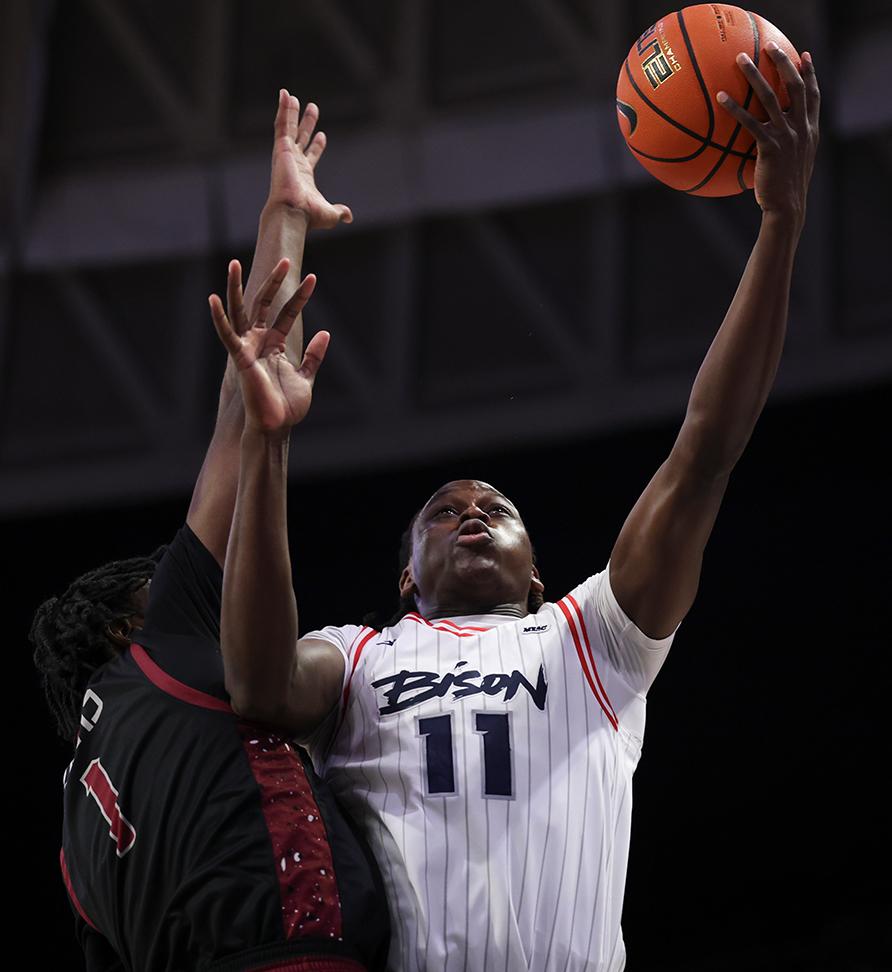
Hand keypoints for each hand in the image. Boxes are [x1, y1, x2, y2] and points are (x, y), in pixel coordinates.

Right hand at [209, 258, 329, 433]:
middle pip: (263, 304)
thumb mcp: (307, 376)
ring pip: (239, 311)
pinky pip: (226, 335)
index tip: (313, 278)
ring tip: (233, 263)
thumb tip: (325, 332)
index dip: (300, 296)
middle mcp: (258, 341)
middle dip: (273, 282)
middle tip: (285, 260)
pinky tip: (213, 298)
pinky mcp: (239, 358)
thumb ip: (314, 355)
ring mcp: (247, 347)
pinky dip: (219, 318)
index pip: (287, 312)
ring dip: (235, 288)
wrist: (277, 426)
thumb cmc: (287, 407)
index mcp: (274, 344)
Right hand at [266, 88, 352, 228]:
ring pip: (288, 128)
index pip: (311, 156)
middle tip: (312, 108)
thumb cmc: (308, 216)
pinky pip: (281, 124)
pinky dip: (283, 110)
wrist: (292, 212)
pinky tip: (285, 94)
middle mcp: (294, 164)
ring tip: (291, 96)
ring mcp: (286, 155)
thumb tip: (349, 217)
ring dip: (290, 112)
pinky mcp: (281, 148)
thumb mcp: (330, 213)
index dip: (317, 146)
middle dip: (307, 123)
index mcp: (304, 176)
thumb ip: (339, 212)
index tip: (322, 135)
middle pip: (301, 138)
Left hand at [717, 44, 819, 226]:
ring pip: (771, 96)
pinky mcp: (770, 146)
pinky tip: (720, 97)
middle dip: (782, 62)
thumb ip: (787, 146)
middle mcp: (802, 128)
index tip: (803, 55)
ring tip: (740, 60)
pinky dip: (735, 107)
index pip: (814, 94)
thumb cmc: (784, 190)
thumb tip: (767, 141)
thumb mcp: (792, 164)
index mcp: (810, 130)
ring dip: (755, 75)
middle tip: (769, 46)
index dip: (810, 73)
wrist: (787, 207)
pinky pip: (750, 121)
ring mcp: (787, 136)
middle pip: (795, 85)